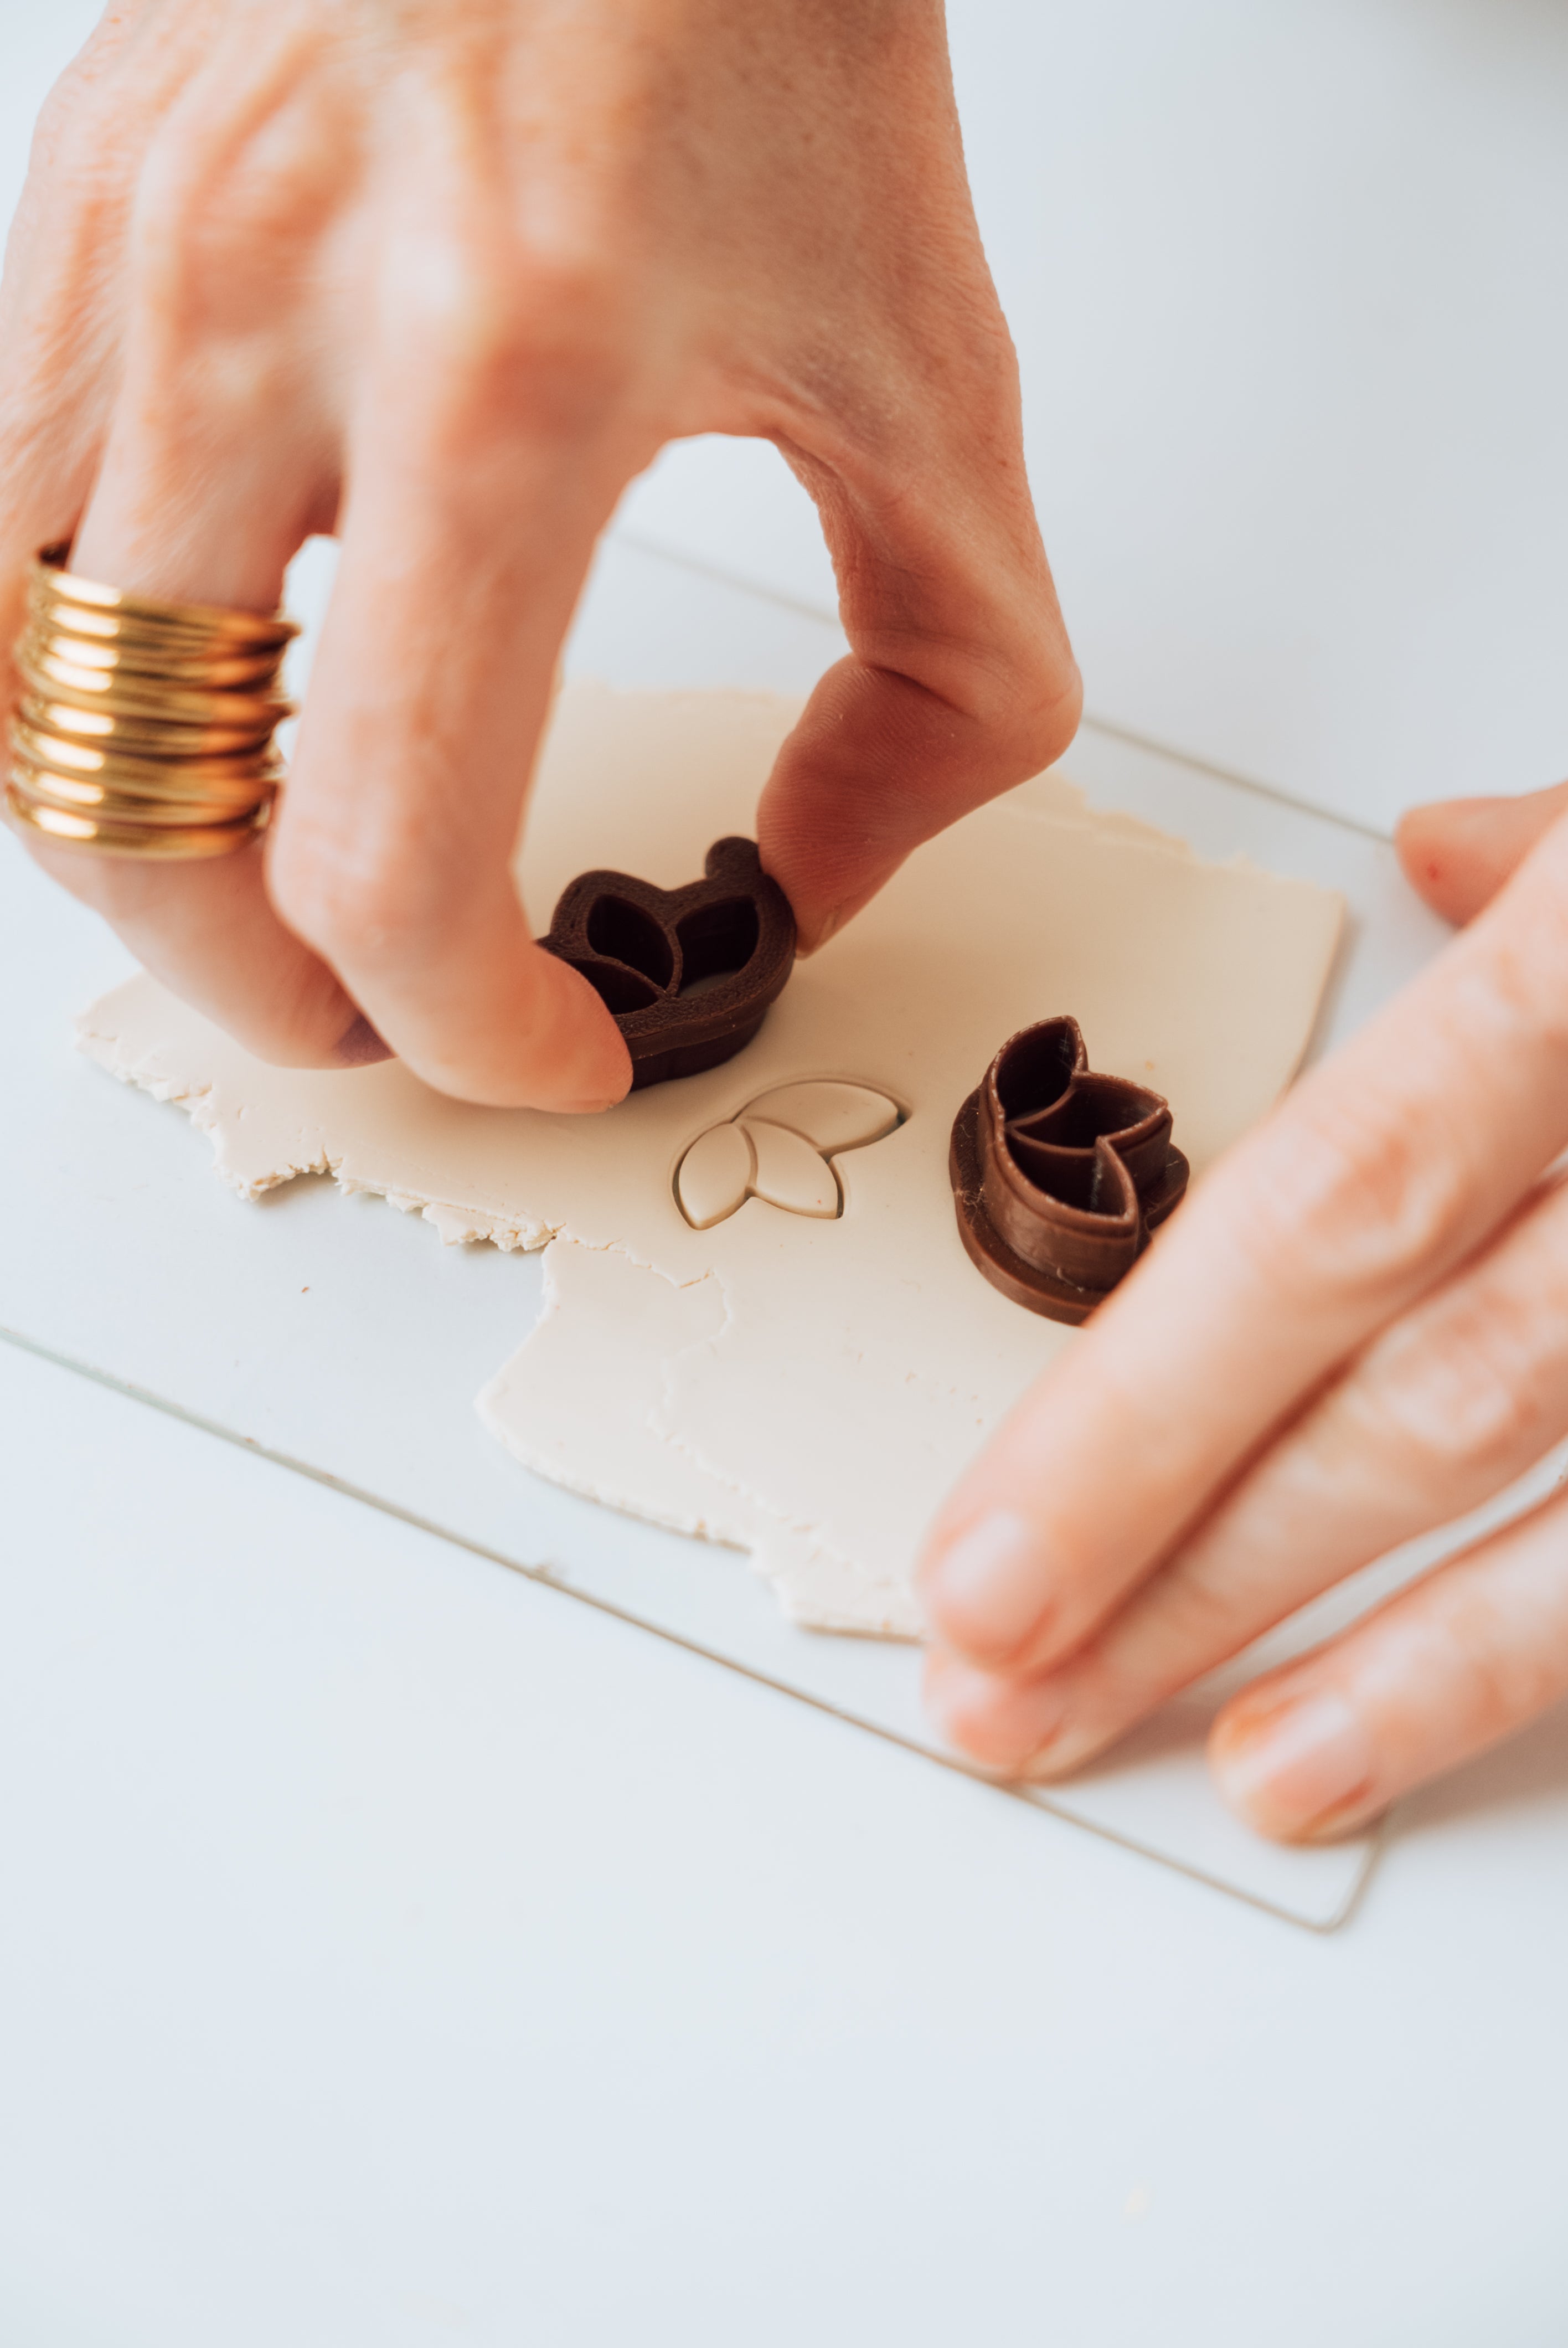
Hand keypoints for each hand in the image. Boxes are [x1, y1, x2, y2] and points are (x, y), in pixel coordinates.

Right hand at [0, 0, 1078, 1105]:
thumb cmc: (763, 9)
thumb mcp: (928, 370)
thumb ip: (943, 678)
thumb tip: (820, 867)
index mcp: (495, 387)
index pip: (382, 847)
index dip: (456, 1026)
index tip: (541, 1046)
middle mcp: (258, 323)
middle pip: (132, 809)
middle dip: (259, 984)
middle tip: (378, 1016)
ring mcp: (128, 259)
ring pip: (12, 682)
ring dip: (136, 842)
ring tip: (267, 888)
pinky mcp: (71, 209)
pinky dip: (80, 666)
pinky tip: (205, 683)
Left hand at [919, 781, 1567, 1841]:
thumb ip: (1551, 856)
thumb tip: (1447, 854)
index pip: (1332, 1212)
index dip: (1146, 1408)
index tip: (987, 1561)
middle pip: (1415, 1386)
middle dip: (1192, 1558)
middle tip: (1009, 1694)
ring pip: (1553, 1472)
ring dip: (1387, 1658)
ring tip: (1228, 1763)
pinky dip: (1549, 1642)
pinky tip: (1429, 1721)